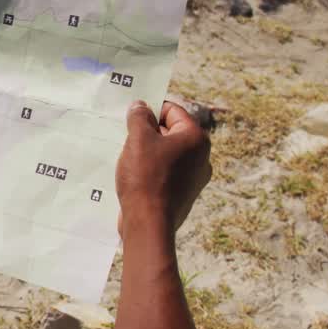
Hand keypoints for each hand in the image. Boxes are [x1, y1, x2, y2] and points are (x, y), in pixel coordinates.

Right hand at [115, 100, 211, 240]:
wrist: (148, 223)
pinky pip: (166, 172)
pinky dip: (151, 170)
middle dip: (147, 132)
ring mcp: (194, 178)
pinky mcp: (183, 194)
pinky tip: (134, 176)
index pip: (172, 111)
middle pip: (170, 132)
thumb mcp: (138, 139)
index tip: (132, 114)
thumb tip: (140, 106)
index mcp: (196, 139)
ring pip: (166, 153)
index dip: (150, 109)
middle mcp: (201, 157)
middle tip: (126, 136)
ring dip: (147, 152)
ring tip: (128, 157)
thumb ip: (139, 117)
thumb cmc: (145, 176)